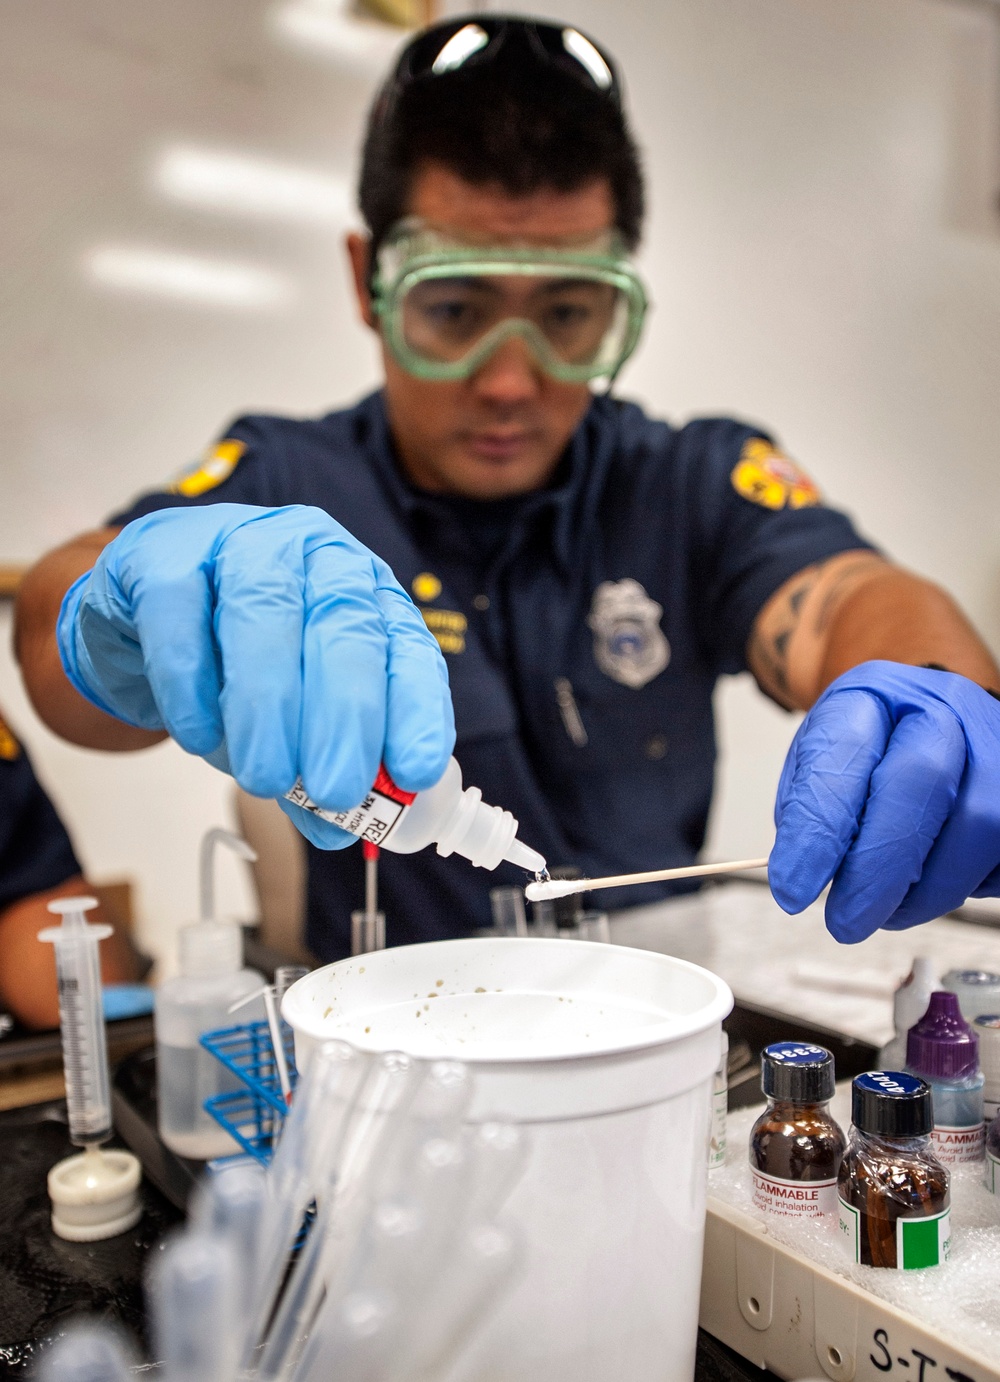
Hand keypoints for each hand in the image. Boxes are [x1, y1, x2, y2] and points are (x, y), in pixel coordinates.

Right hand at [57, 505, 454, 847]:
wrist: (140, 612)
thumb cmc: (233, 659)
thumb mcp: (290, 714)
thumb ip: (316, 766)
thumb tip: (338, 832)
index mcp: (362, 590)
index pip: (405, 646)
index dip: (416, 709)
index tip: (415, 773)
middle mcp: (312, 555)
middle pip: (343, 626)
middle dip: (345, 716)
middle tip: (338, 791)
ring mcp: (238, 544)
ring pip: (264, 616)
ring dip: (269, 709)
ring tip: (265, 779)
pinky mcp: (163, 555)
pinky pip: (180, 617)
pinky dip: (191, 686)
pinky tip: (198, 737)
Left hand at [769, 660, 999, 941]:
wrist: (936, 725)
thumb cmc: (875, 751)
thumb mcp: (824, 764)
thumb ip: (810, 810)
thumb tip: (803, 873)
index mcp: (873, 695)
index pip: (843, 753)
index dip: (818, 828)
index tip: (791, 888)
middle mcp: (943, 710)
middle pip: (922, 782)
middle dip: (877, 867)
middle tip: (844, 921)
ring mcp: (997, 748)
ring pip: (976, 828)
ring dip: (923, 891)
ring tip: (886, 910)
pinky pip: (999, 859)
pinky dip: (960, 887)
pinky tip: (930, 884)